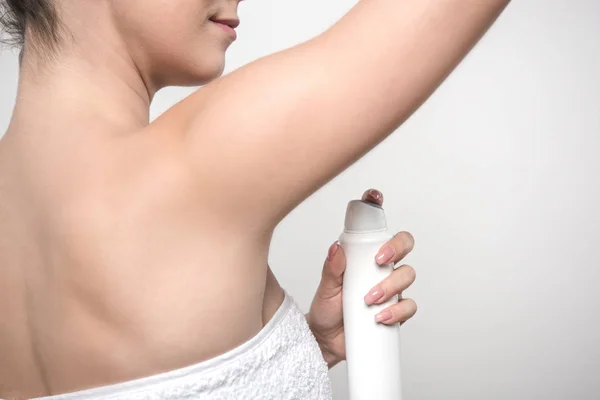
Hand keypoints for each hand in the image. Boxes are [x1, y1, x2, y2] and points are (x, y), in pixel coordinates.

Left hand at [306, 189, 416, 368]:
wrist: (327, 340)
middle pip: (404, 245)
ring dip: (390, 286)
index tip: (374, 197)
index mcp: (364, 256)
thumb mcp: (325, 287)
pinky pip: (408, 305)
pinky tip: (380, 317)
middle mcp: (381, 269)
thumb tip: (336, 248)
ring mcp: (391, 288)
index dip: (378, 209)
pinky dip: (397, 310)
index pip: (376, 229)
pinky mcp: (396, 310)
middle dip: (396, 248)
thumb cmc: (326, 309)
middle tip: (379, 260)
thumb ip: (331, 268)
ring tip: (369, 300)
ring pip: (407, 275)